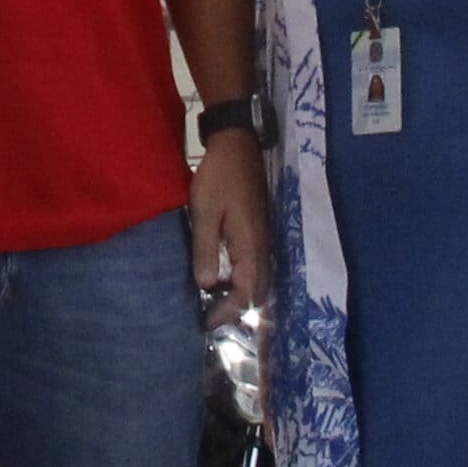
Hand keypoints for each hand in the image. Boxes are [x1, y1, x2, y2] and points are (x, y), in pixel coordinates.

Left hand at [188, 128, 270, 327]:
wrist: (237, 145)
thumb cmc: (218, 177)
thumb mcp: (205, 211)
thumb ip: (206, 249)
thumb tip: (207, 285)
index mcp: (251, 245)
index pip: (247, 292)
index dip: (229, 311)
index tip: (207, 322)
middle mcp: (262, 246)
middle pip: (257, 291)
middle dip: (237, 309)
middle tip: (210, 317)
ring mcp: (263, 238)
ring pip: (258, 279)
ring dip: (240, 295)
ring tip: (215, 303)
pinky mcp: (258, 229)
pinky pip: (254, 265)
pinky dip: (242, 279)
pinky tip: (223, 278)